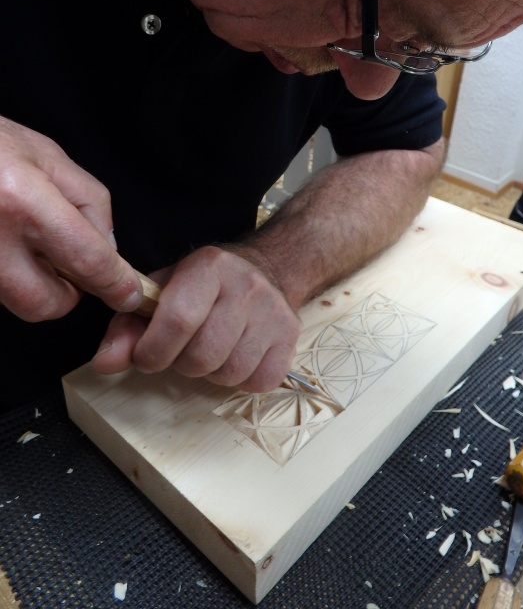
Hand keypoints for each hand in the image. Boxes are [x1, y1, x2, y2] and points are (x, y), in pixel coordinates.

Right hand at [0, 117, 141, 319]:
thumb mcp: (48, 156)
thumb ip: (88, 203)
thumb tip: (108, 248)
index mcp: (21, 200)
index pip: (85, 259)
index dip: (115, 281)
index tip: (128, 291)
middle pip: (44, 303)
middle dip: (66, 293)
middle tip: (68, 263)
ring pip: (17, 301)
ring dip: (36, 283)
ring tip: (29, 240)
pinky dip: (12, 274)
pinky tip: (8, 239)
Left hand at [92, 246, 300, 392]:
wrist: (267, 268)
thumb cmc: (206, 285)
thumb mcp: (163, 291)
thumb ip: (128, 325)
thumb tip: (105, 361)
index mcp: (209, 267)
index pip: (178, 319)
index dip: (154, 350)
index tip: (146, 357)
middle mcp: (246, 286)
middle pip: (203, 354)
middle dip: (182, 364)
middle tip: (183, 351)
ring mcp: (274, 312)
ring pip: (230, 372)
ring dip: (211, 373)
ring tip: (211, 351)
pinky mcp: (291, 336)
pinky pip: (258, 382)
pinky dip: (240, 380)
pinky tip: (236, 356)